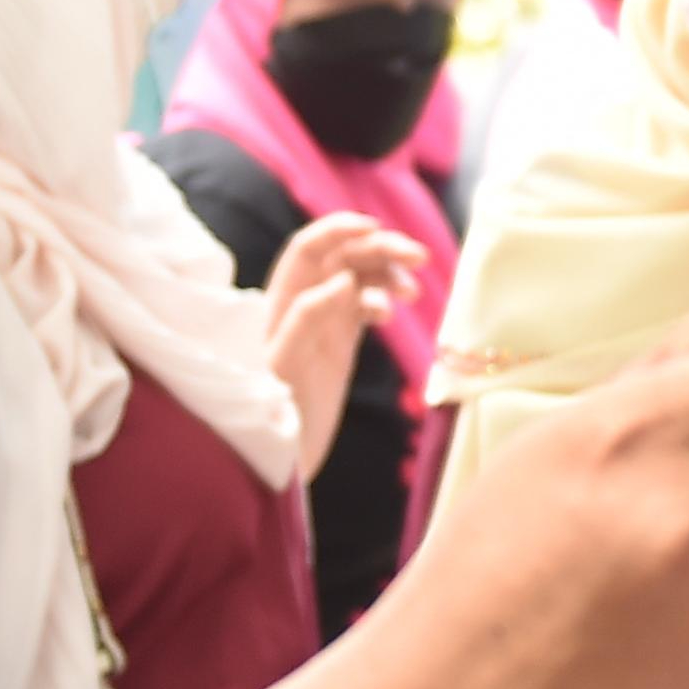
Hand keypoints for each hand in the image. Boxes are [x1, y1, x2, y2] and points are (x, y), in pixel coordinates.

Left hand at [264, 215, 429, 473]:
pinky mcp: (340, 344)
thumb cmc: (268, 416)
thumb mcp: (283, 367)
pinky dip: (383, 301)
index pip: (309, 248)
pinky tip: (390, 315)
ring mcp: (323, 324)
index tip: (374, 228)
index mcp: (280, 301)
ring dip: (388, 274)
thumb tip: (343, 280)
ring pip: (360, 279)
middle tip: (420, 258)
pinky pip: (365, 306)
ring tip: (412, 292)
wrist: (277, 461)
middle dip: (380, 249)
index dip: (339, 230)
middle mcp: (301, 305)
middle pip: (343, 258)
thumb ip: (306, 320)